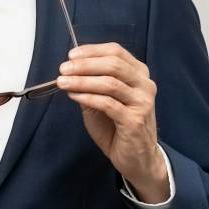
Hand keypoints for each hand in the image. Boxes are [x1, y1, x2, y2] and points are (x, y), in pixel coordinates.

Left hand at [57, 42, 169, 200]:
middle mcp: (144, 85)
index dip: (92, 51)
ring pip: (110, 83)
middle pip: (113, 64)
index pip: (116, 52)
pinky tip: (74, 96)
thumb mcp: (102, 101)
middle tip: (64, 69)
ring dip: (82, 81)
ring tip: (63, 82)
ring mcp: (142, 102)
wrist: (136, 158)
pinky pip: (108, 103)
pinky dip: (88, 97)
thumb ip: (90, 85)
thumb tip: (69, 72)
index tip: (71, 55)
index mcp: (139, 74)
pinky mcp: (135, 120)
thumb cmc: (118, 128)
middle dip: (84, 65)